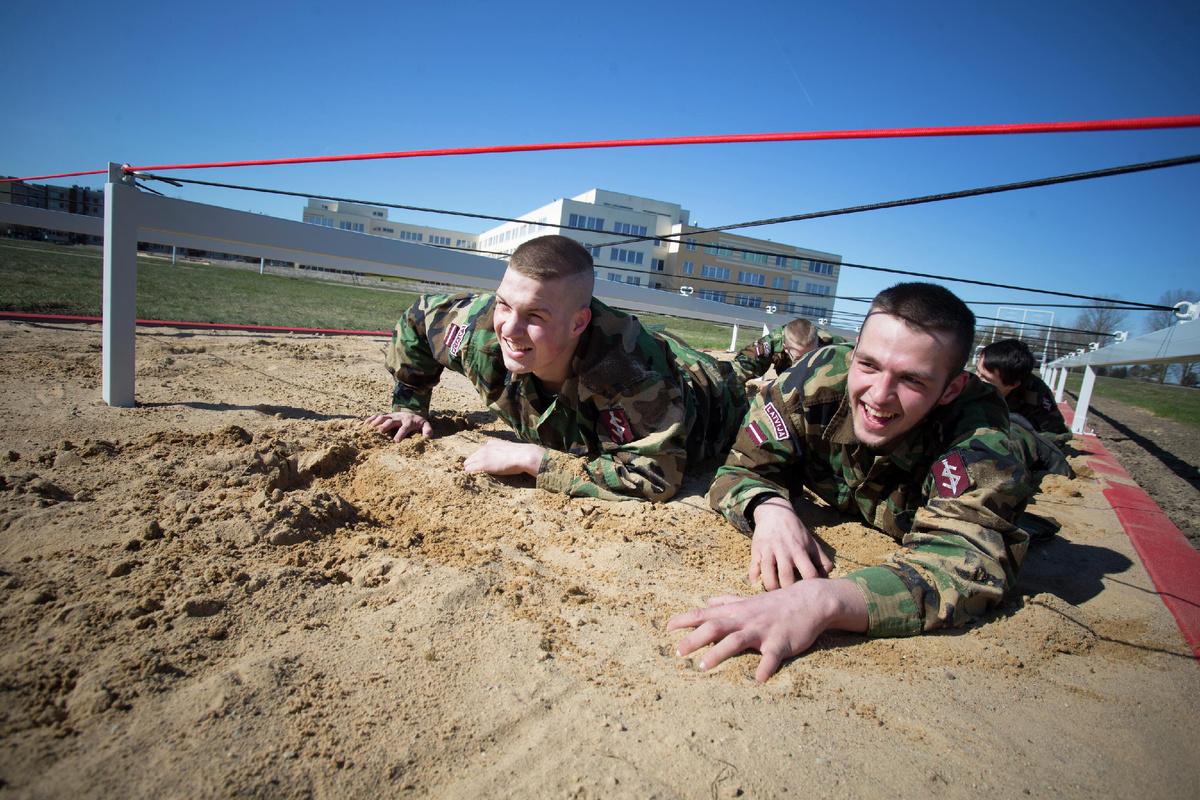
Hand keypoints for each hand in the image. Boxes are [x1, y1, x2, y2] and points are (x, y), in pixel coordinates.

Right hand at [364, 411, 431, 441]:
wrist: (413, 414)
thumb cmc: (418, 423)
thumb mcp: (425, 426)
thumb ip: (427, 430)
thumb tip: (427, 436)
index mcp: (409, 422)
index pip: (404, 428)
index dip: (400, 434)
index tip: (395, 442)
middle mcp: (399, 417)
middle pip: (391, 421)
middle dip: (385, 426)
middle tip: (378, 434)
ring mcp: (392, 415)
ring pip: (383, 416)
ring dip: (376, 422)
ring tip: (369, 429)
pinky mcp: (386, 415)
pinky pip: (377, 415)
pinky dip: (370, 419)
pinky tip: (364, 425)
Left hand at [462, 440, 545, 476]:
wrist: (523, 455)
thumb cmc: (521, 456)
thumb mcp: (509, 450)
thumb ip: (503, 453)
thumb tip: (506, 460)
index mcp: (492, 443)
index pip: (479, 452)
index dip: (479, 460)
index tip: (481, 467)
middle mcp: (485, 448)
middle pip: (471, 457)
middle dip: (472, 465)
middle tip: (474, 474)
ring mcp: (483, 456)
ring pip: (468, 463)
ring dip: (469, 470)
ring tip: (472, 478)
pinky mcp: (482, 464)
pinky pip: (469, 470)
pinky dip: (469, 474)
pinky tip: (472, 479)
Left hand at [666, 579, 867, 681]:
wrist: (810, 601)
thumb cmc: (776, 603)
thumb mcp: (749, 600)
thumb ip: (728, 601)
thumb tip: (709, 600)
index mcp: (736, 611)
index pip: (704, 614)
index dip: (685, 620)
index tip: (666, 628)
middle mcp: (745, 620)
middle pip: (715, 627)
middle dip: (694, 639)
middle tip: (677, 652)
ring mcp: (763, 631)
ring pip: (737, 641)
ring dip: (719, 653)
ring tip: (703, 666)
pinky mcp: (781, 643)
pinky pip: (771, 657)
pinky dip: (765, 667)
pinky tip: (758, 679)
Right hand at [749, 498, 833, 588]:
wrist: (775, 512)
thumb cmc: (796, 532)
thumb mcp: (811, 542)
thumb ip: (822, 560)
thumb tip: (828, 578)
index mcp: (800, 550)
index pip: (809, 572)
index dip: (810, 585)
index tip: (809, 592)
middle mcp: (784, 551)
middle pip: (786, 576)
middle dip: (788, 590)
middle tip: (790, 598)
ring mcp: (769, 550)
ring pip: (768, 573)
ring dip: (771, 587)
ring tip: (774, 595)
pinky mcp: (756, 550)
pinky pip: (753, 567)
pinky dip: (754, 578)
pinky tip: (757, 584)